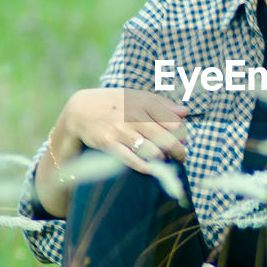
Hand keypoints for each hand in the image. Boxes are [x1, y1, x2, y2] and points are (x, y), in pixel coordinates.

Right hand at [59, 87, 189, 175]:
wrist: (81, 110)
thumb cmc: (114, 103)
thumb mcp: (138, 97)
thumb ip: (162, 105)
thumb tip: (185, 112)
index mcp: (144, 102)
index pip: (174, 122)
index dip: (183, 135)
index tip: (183, 141)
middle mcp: (133, 115)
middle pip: (166, 139)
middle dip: (178, 152)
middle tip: (181, 157)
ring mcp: (120, 130)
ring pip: (152, 151)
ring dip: (162, 159)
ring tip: (163, 160)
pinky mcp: (108, 143)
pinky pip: (132, 160)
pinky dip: (146, 167)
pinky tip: (152, 169)